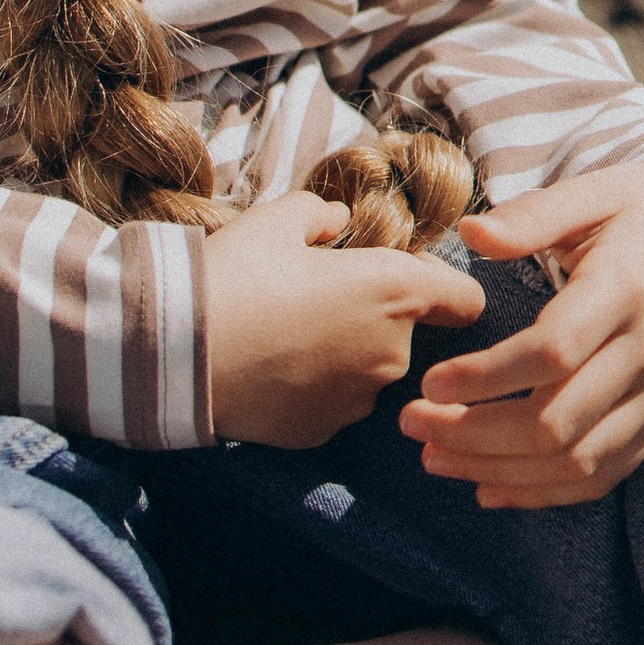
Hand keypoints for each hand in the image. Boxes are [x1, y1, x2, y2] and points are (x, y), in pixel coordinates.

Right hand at [204, 191, 485, 449]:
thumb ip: (321, 213)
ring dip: (345, 354)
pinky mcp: (324, 432)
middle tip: (317, 298)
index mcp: (394, 291)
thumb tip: (337, 220)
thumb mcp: (278, 219)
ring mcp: (359, 400)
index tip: (413, 279)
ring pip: (369, 370)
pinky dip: (315, 387)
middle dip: (375, 316)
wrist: (177, 350)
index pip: (467, 298)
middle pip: (408, 333)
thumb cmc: (235, 272)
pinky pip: (334, 402)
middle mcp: (392, 352)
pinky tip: (272, 369)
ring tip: (286, 334)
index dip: (446, 287)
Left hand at [397, 159, 643, 508]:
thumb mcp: (595, 192)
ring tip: (435, 457)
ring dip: (499, 471)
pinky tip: (489, 488)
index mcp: (626, 288)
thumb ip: (533, 216)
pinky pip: (604, 474)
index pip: (553, 351)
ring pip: (576, 459)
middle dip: (475, 433)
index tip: (429, 383)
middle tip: (411, 424)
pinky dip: (545, 492)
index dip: (486, 377)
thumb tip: (468, 233)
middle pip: (557, 421)